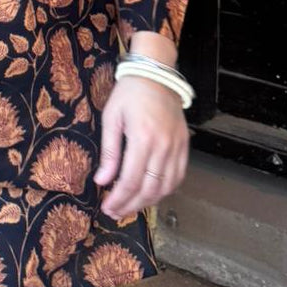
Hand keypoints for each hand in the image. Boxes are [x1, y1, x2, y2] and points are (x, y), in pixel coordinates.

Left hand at [92, 76, 189, 220]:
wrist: (156, 74)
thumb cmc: (129, 93)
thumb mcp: (111, 118)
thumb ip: (109, 151)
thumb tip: (102, 181)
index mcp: (143, 138)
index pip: (131, 181)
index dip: (119, 199)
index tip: (107, 207)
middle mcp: (164, 146)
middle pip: (149, 189)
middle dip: (131, 205)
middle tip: (115, 211)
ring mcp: (177, 147)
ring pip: (166, 187)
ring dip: (148, 202)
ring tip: (131, 206)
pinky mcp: (184, 145)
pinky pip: (179, 176)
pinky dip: (166, 190)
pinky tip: (151, 194)